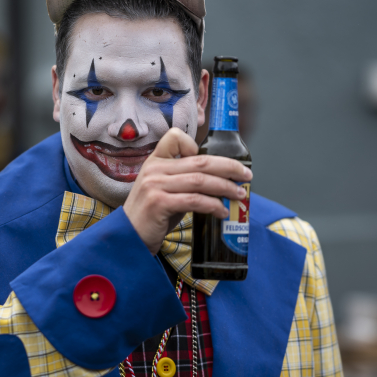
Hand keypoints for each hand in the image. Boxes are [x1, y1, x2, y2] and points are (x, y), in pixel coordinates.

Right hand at [123, 128, 252, 254]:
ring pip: (200, 180)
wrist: (129, 238)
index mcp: (155, 161)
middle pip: (200, 161)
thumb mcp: (165, 190)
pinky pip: (194, 200)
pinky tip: (222, 212)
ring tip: (239, 195)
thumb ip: (184, 181)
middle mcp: (154, 169)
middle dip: (228, 167)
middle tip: (246, 175)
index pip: (176, 137)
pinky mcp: (158, 203)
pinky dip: (213, 205)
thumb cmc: (151, 216)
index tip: (216, 161)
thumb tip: (220, 181)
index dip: (197, 145)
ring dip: (225, 187)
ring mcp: (155, 185)